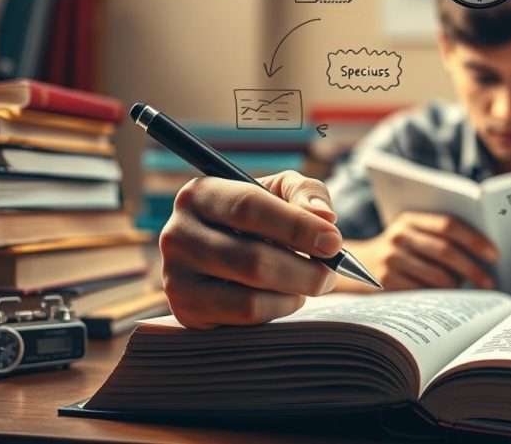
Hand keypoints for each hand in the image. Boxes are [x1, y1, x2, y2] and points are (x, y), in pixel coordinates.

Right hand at [159, 171, 342, 328]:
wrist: (228, 254)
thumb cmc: (261, 217)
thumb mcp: (281, 192)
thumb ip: (306, 193)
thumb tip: (325, 218)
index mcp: (199, 194)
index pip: (249, 207)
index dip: (296, 226)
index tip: (334, 242)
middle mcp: (177, 234)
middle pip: (252, 259)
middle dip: (305, 270)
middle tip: (332, 273)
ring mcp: (176, 277)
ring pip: (250, 296)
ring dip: (294, 292)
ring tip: (311, 282)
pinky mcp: (185, 311)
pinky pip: (245, 318)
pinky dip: (278, 309)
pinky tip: (286, 296)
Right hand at [345, 212, 497, 291]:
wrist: (356, 266)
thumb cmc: (400, 250)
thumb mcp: (413, 234)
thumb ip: (440, 235)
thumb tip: (484, 254)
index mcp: (411, 218)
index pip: (449, 225)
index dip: (475, 240)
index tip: (494, 255)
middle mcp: (399, 236)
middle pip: (445, 251)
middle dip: (472, 268)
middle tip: (489, 281)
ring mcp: (390, 259)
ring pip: (436, 275)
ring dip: (458, 285)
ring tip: (471, 290)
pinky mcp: (386, 282)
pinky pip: (423, 292)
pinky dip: (440, 297)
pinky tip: (450, 299)